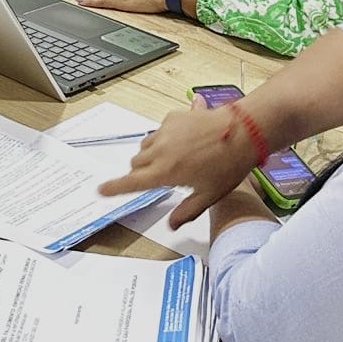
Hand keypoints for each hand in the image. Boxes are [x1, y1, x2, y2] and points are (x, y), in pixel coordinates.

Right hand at [97, 97, 258, 228]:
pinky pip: (159, 130)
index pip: (131, 182)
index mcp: (165, 172)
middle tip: (159, 177)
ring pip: (145, 146)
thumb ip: (187, 211)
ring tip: (174, 160)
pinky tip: (184, 142)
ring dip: (151, 154)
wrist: (242, 131)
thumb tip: (172, 224)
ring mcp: (165, 131)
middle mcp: (160, 150)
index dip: (114, 188)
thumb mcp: (209, 195)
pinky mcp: (173, 117)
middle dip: (140, 172)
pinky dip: (164, 138)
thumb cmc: (228, 164)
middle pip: (135, 163)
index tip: (100, 189)